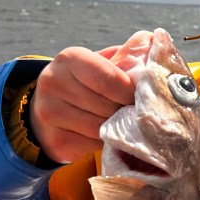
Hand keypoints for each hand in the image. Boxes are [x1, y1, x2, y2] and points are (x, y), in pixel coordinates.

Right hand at [30, 31, 151, 163]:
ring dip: (116, 128)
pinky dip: (105, 142)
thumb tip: (153, 54)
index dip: (129, 91)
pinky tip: (106, 135)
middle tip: (135, 113)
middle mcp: (54, 83)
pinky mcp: (54, 139)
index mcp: (69, 59)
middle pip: (106, 105)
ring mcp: (50, 113)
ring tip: (122, 123)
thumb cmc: (83, 83)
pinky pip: (92, 145)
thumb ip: (122, 59)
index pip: (107, 78)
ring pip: (100, 127)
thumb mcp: (97, 63)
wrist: (46, 108)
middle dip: (125, 111)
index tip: (140, 97)